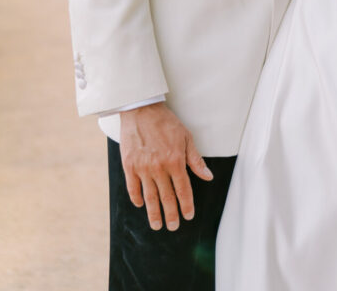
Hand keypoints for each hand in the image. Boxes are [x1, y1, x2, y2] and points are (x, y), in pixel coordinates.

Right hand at [119, 102, 212, 230]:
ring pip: (150, 196)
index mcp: (175, 160)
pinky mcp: (129, 165)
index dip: (186, 205)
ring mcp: (143, 167)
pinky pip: (133, 188)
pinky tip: (141, 204)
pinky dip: (137, 198)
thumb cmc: (166, 122)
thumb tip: (208, 176)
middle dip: (171, 214)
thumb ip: (195, 160)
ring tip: (157, 225)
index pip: (183, 189)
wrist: (141, 109)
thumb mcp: (186, 137)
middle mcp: (159, 167)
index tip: (188, 216)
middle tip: (173, 227)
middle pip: (166, 197)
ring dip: (154, 213)